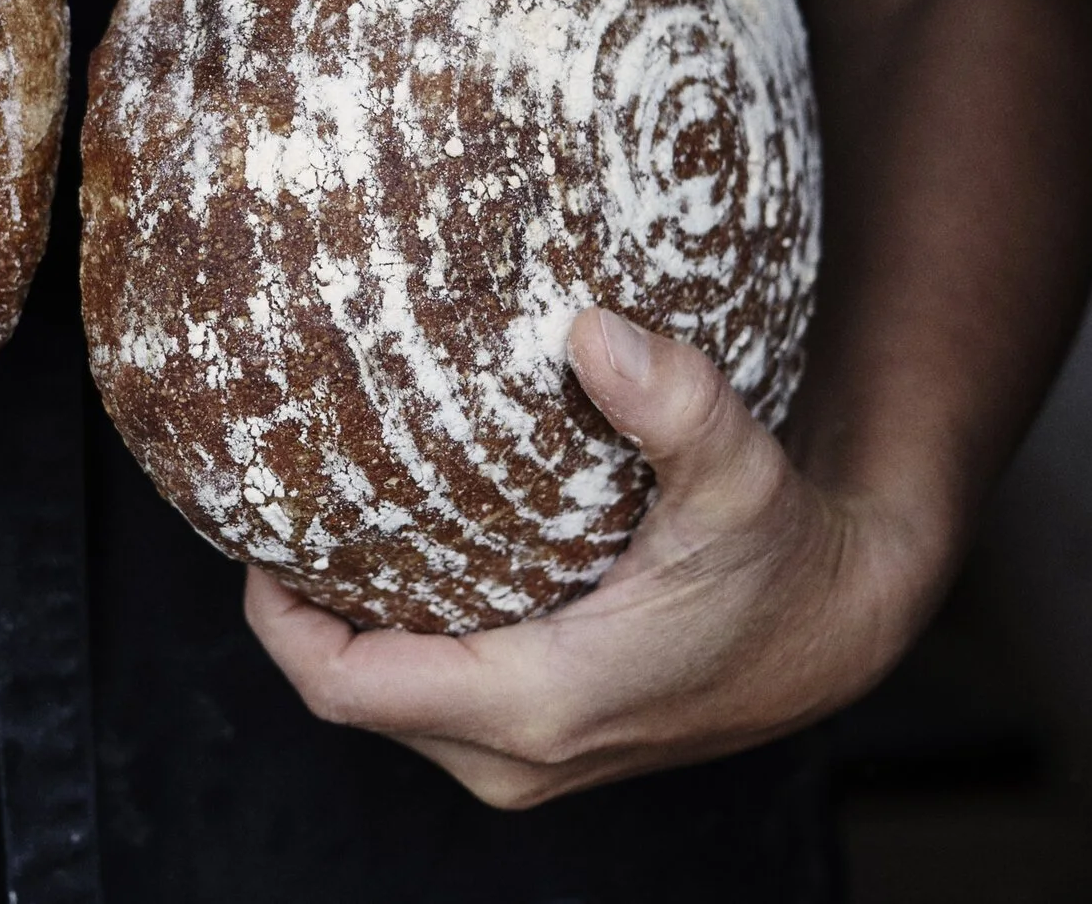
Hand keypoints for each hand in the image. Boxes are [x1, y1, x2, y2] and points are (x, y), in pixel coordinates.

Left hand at [243, 308, 949, 808]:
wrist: (834, 629)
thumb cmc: (780, 559)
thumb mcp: (739, 475)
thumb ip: (674, 404)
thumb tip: (592, 330)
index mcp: (537, 703)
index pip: (345, 684)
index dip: (276, 615)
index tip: (257, 528)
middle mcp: (516, 754)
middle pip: (350, 692)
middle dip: (304, 609)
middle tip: (284, 503)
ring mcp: (524, 761)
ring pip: (386, 701)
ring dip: (350, 625)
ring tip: (329, 523)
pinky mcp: (538, 746)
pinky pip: (425, 701)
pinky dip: (398, 638)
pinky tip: (398, 557)